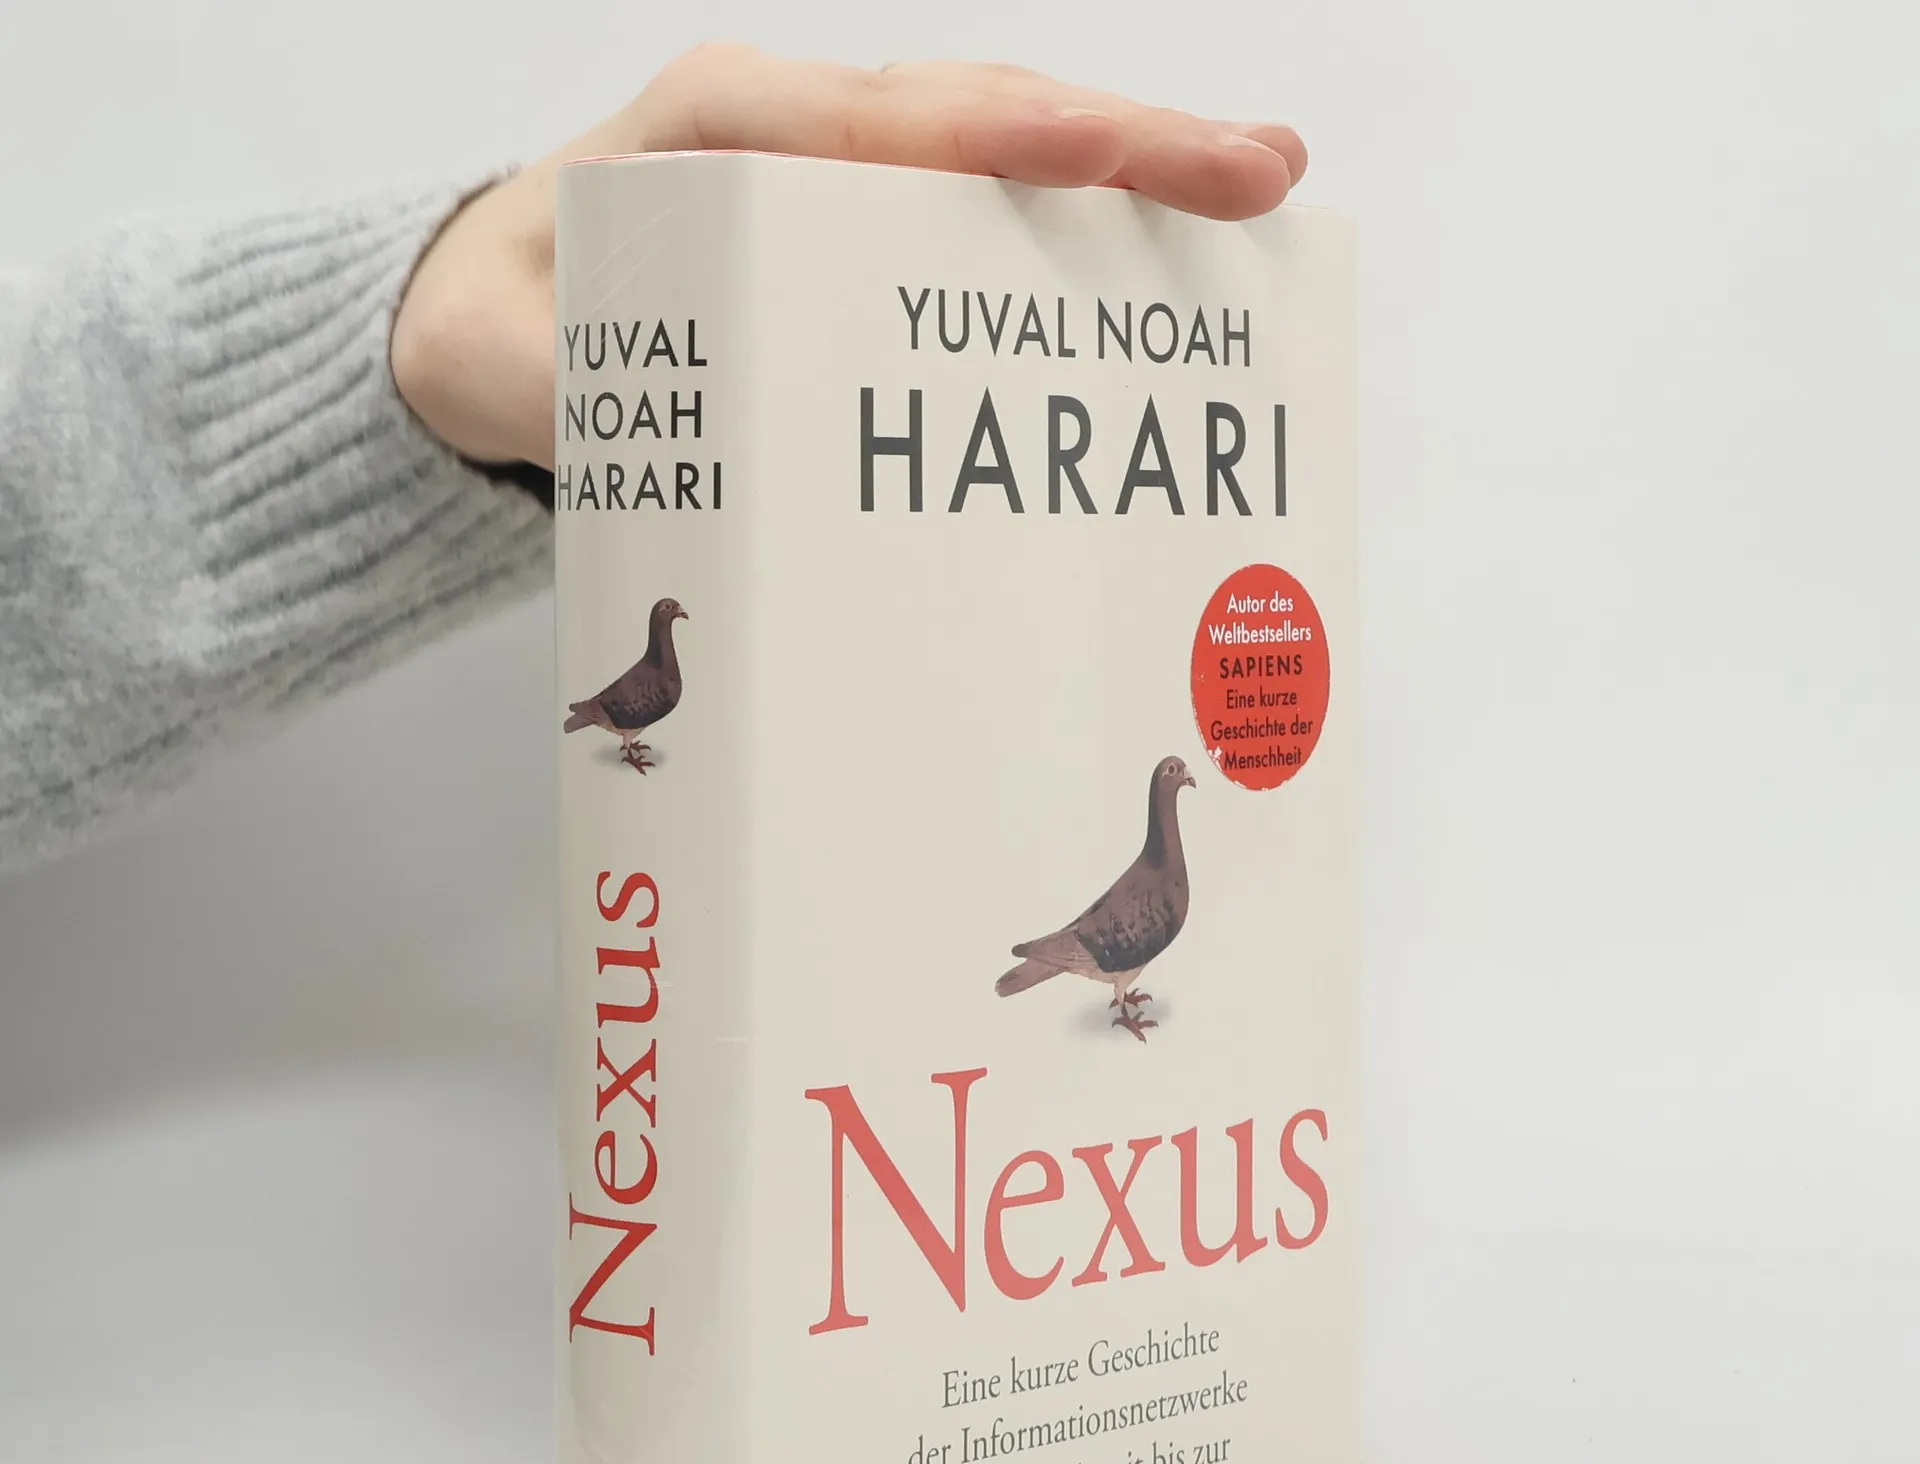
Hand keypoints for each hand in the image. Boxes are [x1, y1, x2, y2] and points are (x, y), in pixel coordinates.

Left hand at [390, 44, 1307, 471]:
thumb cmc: (505, 323)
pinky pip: (982, 210)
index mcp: (712, 128)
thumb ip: (563, 401)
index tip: (1107, 155)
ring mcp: (838, 169)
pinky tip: (1164, 255)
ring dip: (1130, 173)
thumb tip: (672, 467)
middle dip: (1123, 141)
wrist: (485, 307)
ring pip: (1001, 153)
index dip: (1002, 136)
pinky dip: (1078, 226)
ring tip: (1258, 190)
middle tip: (1261, 169)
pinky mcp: (863, 221)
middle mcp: (791, 128)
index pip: (878, 119)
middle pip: (977, 117)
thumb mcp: (501, 365)